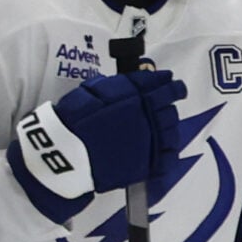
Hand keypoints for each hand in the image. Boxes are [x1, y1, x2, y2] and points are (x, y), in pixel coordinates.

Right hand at [14, 68, 185, 207]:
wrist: (67, 154)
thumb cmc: (74, 121)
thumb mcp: (91, 91)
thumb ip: (118, 85)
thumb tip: (140, 77)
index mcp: (134, 99)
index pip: (163, 87)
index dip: (171, 85)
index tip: (173, 84)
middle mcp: (147, 119)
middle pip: (170, 109)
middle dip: (169, 105)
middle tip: (166, 103)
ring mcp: (151, 142)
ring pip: (173, 131)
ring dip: (170, 126)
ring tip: (162, 125)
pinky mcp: (149, 164)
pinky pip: (170, 156)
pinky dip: (170, 150)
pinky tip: (165, 146)